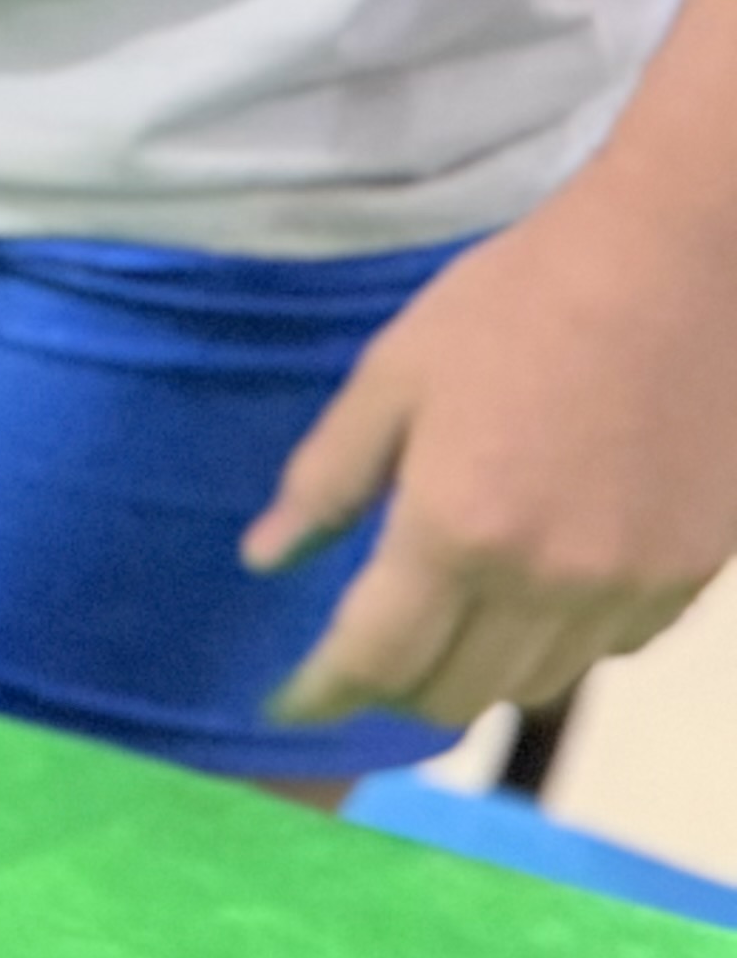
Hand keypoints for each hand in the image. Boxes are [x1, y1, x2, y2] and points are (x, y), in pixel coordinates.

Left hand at [248, 155, 736, 724]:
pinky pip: (612, 648)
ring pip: (534, 686)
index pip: (373, 662)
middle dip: (393, 689)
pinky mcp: (697, 569)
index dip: (320, 694)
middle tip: (366, 656)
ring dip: (479, 671)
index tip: (288, 703)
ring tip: (449, 625)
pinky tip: (540, 592)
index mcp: (456, 531)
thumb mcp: (391, 377)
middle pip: (453, 696)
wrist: (684, 254)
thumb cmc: (520, 301)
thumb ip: (324, 482)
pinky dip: (563, 642)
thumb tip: (263, 561)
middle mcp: (546, 579)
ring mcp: (631, 582)